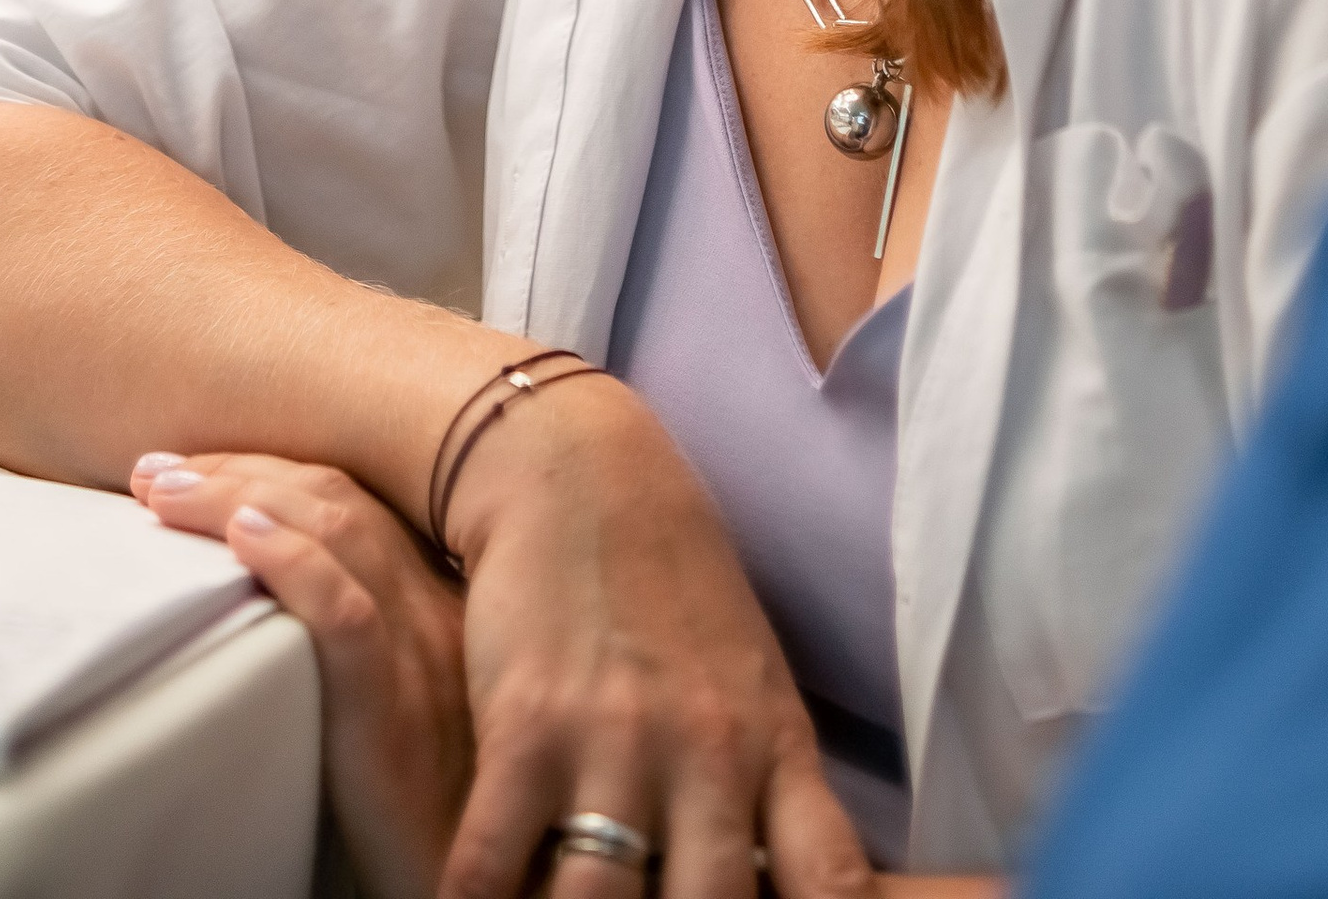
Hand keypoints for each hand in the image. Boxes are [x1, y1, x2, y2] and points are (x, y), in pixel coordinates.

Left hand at [134, 450, 470, 898]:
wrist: (493, 888)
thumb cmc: (434, 812)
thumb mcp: (405, 709)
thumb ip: (363, 650)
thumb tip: (266, 599)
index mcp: (436, 606)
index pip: (352, 503)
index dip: (271, 473)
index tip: (197, 468)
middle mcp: (434, 613)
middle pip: (336, 501)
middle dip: (240, 472)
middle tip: (158, 469)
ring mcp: (420, 657)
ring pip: (334, 536)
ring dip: (238, 498)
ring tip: (164, 492)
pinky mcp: (396, 714)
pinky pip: (344, 616)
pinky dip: (292, 563)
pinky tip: (240, 538)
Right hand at [441, 377, 871, 898]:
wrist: (583, 471)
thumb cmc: (671, 593)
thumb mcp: (752, 688)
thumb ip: (769, 795)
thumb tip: (788, 897)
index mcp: (775, 749)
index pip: (834, 880)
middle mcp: (708, 755)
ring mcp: (617, 740)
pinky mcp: (527, 725)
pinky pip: (493, 861)